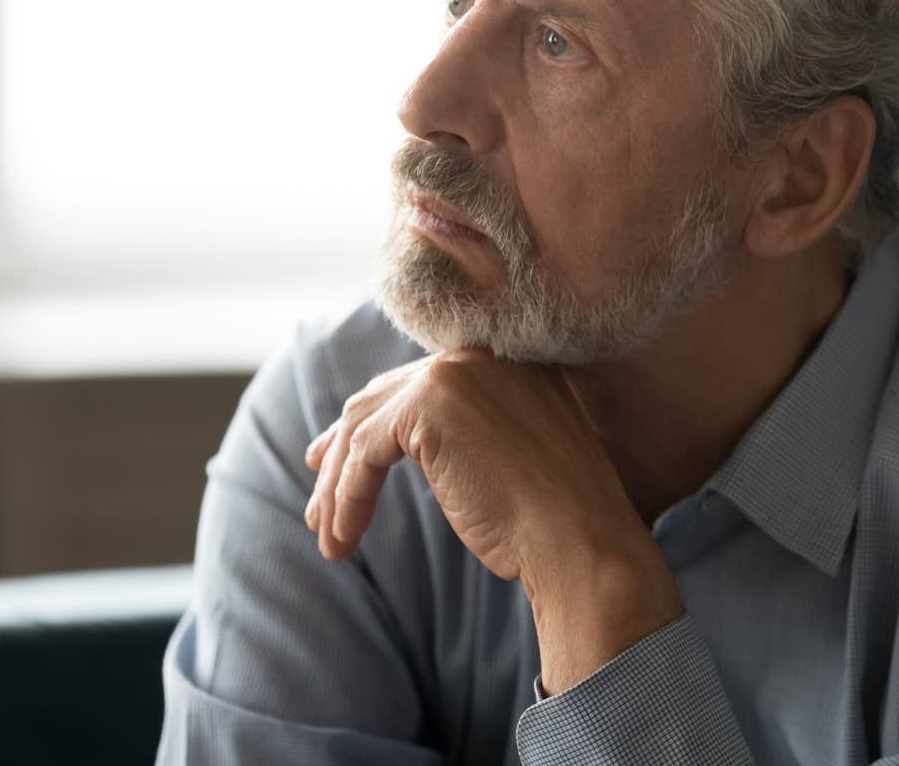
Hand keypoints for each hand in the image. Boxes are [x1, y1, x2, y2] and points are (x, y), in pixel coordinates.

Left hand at [303, 347, 684, 691]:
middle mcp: (478, 356)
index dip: (372, 423)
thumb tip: (398, 443)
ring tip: (329, 539)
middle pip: (382, 400)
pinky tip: (343, 539)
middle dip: (342, 452)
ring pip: (364, 426)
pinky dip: (346, 498)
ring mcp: (452, 375)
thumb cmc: (556, 523)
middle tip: (319, 505)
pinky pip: (363, 453)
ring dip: (338, 487)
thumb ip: (466, 436)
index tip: (336, 460)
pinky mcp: (427, 407)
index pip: (417, 384)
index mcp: (506, 362)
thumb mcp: (510, 460)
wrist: (579, 542)